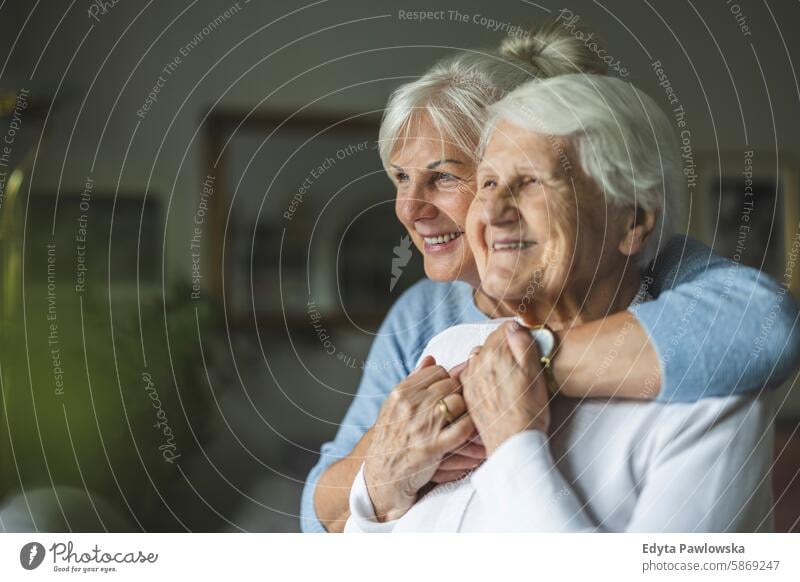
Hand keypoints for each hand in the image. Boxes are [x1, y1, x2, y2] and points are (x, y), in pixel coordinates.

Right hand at [364, 356, 476, 521]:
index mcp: (401, 392)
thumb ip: (414, 381)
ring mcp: (422, 426)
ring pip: (458, 402)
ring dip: (465, 411)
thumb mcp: (395, 406)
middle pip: (451, 384)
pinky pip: (463, 428)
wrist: (381, 476)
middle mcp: (410, 405)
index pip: (438, 371)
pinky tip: (471, 431)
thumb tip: (431, 359)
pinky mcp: (434, 447)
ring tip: (464, 419)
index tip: (448, 394)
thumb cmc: (391, 439)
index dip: (447, 381)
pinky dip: (471, 428)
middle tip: (460, 408)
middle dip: (458, 394)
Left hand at [461, 321, 550, 454]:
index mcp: (495, 354)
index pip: (504, 330)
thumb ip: (523, 344)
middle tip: (521, 362)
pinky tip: (497, 386)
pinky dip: (483, 375)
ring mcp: (470, 379)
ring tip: (510, 375)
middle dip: (505, 347)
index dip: (518, 334)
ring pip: (481, 358)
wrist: (513, 444)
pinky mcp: (468, 394)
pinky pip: (473, 375)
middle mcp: (477, 364)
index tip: (527, 344)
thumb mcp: (535, 373)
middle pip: (491, 343)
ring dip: (493, 360)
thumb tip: (514, 324)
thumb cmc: (530, 410)